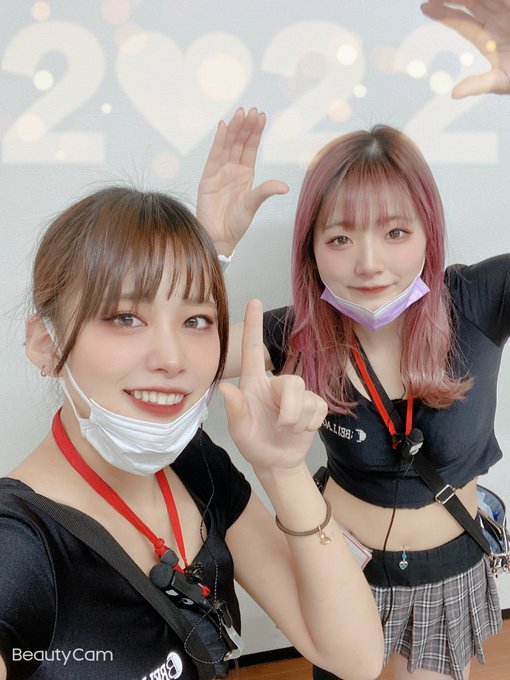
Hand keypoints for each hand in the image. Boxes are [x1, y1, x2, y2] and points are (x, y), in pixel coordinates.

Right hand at [197, 108, 288, 254]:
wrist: (219, 237)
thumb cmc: (236, 223)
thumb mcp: (253, 204)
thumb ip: (265, 191)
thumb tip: (284, 186)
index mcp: (245, 174)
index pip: (251, 148)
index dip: (255, 132)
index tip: (261, 116)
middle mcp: (232, 170)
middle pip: (240, 143)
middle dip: (246, 126)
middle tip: (251, 110)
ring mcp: (219, 173)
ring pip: (228, 146)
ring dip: (234, 129)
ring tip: (240, 113)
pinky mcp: (207, 178)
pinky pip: (214, 156)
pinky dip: (218, 142)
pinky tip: (223, 127)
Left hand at [219, 300, 326, 470]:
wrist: (276, 462)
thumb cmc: (253, 441)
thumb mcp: (239, 429)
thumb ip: (235, 409)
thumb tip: (225, 388)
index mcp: (254, 383)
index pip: (253, 350)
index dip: (253, 325)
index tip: (254, 301)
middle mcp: (276, 384)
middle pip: (292, 383)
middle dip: (290, 410)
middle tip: (280, 426)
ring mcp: (297, 394)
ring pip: (306, 398)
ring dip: (296, 421)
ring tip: (285, 430)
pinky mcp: (314, 405)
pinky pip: (317, 409)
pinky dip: (308, 425)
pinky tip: (300, 430)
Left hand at [421, 0, 509, 96]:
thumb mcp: (500, 81)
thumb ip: (478, 85)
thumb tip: (454, 94)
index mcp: (488, 37)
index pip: (461, 21)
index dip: (443, 13)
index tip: (424, 7)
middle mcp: (497, 19)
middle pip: (470, 2)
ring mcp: (507, 11)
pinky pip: (502, 0)